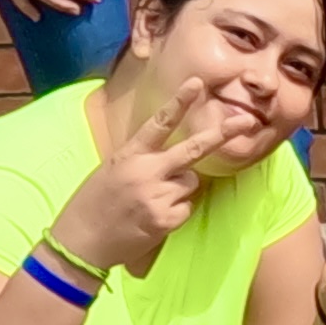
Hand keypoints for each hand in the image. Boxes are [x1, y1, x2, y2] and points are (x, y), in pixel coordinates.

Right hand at [44, 76, 244, 279]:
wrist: (79, 241)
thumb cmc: (93, 202)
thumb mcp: (111, 169)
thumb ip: (141, 159)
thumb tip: (174, 159)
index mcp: (130, 154)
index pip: (159, 123)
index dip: (179, 101)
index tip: (197, 83)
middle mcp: (146, 171)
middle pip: (193, 149)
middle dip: (222, 134)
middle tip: (246, 121)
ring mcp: (156, 196)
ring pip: (191, 183)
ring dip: (180, 189)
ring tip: (151, 201)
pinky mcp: (164, 220)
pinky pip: (186, 208)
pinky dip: (176, 213)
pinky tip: (152, 219)